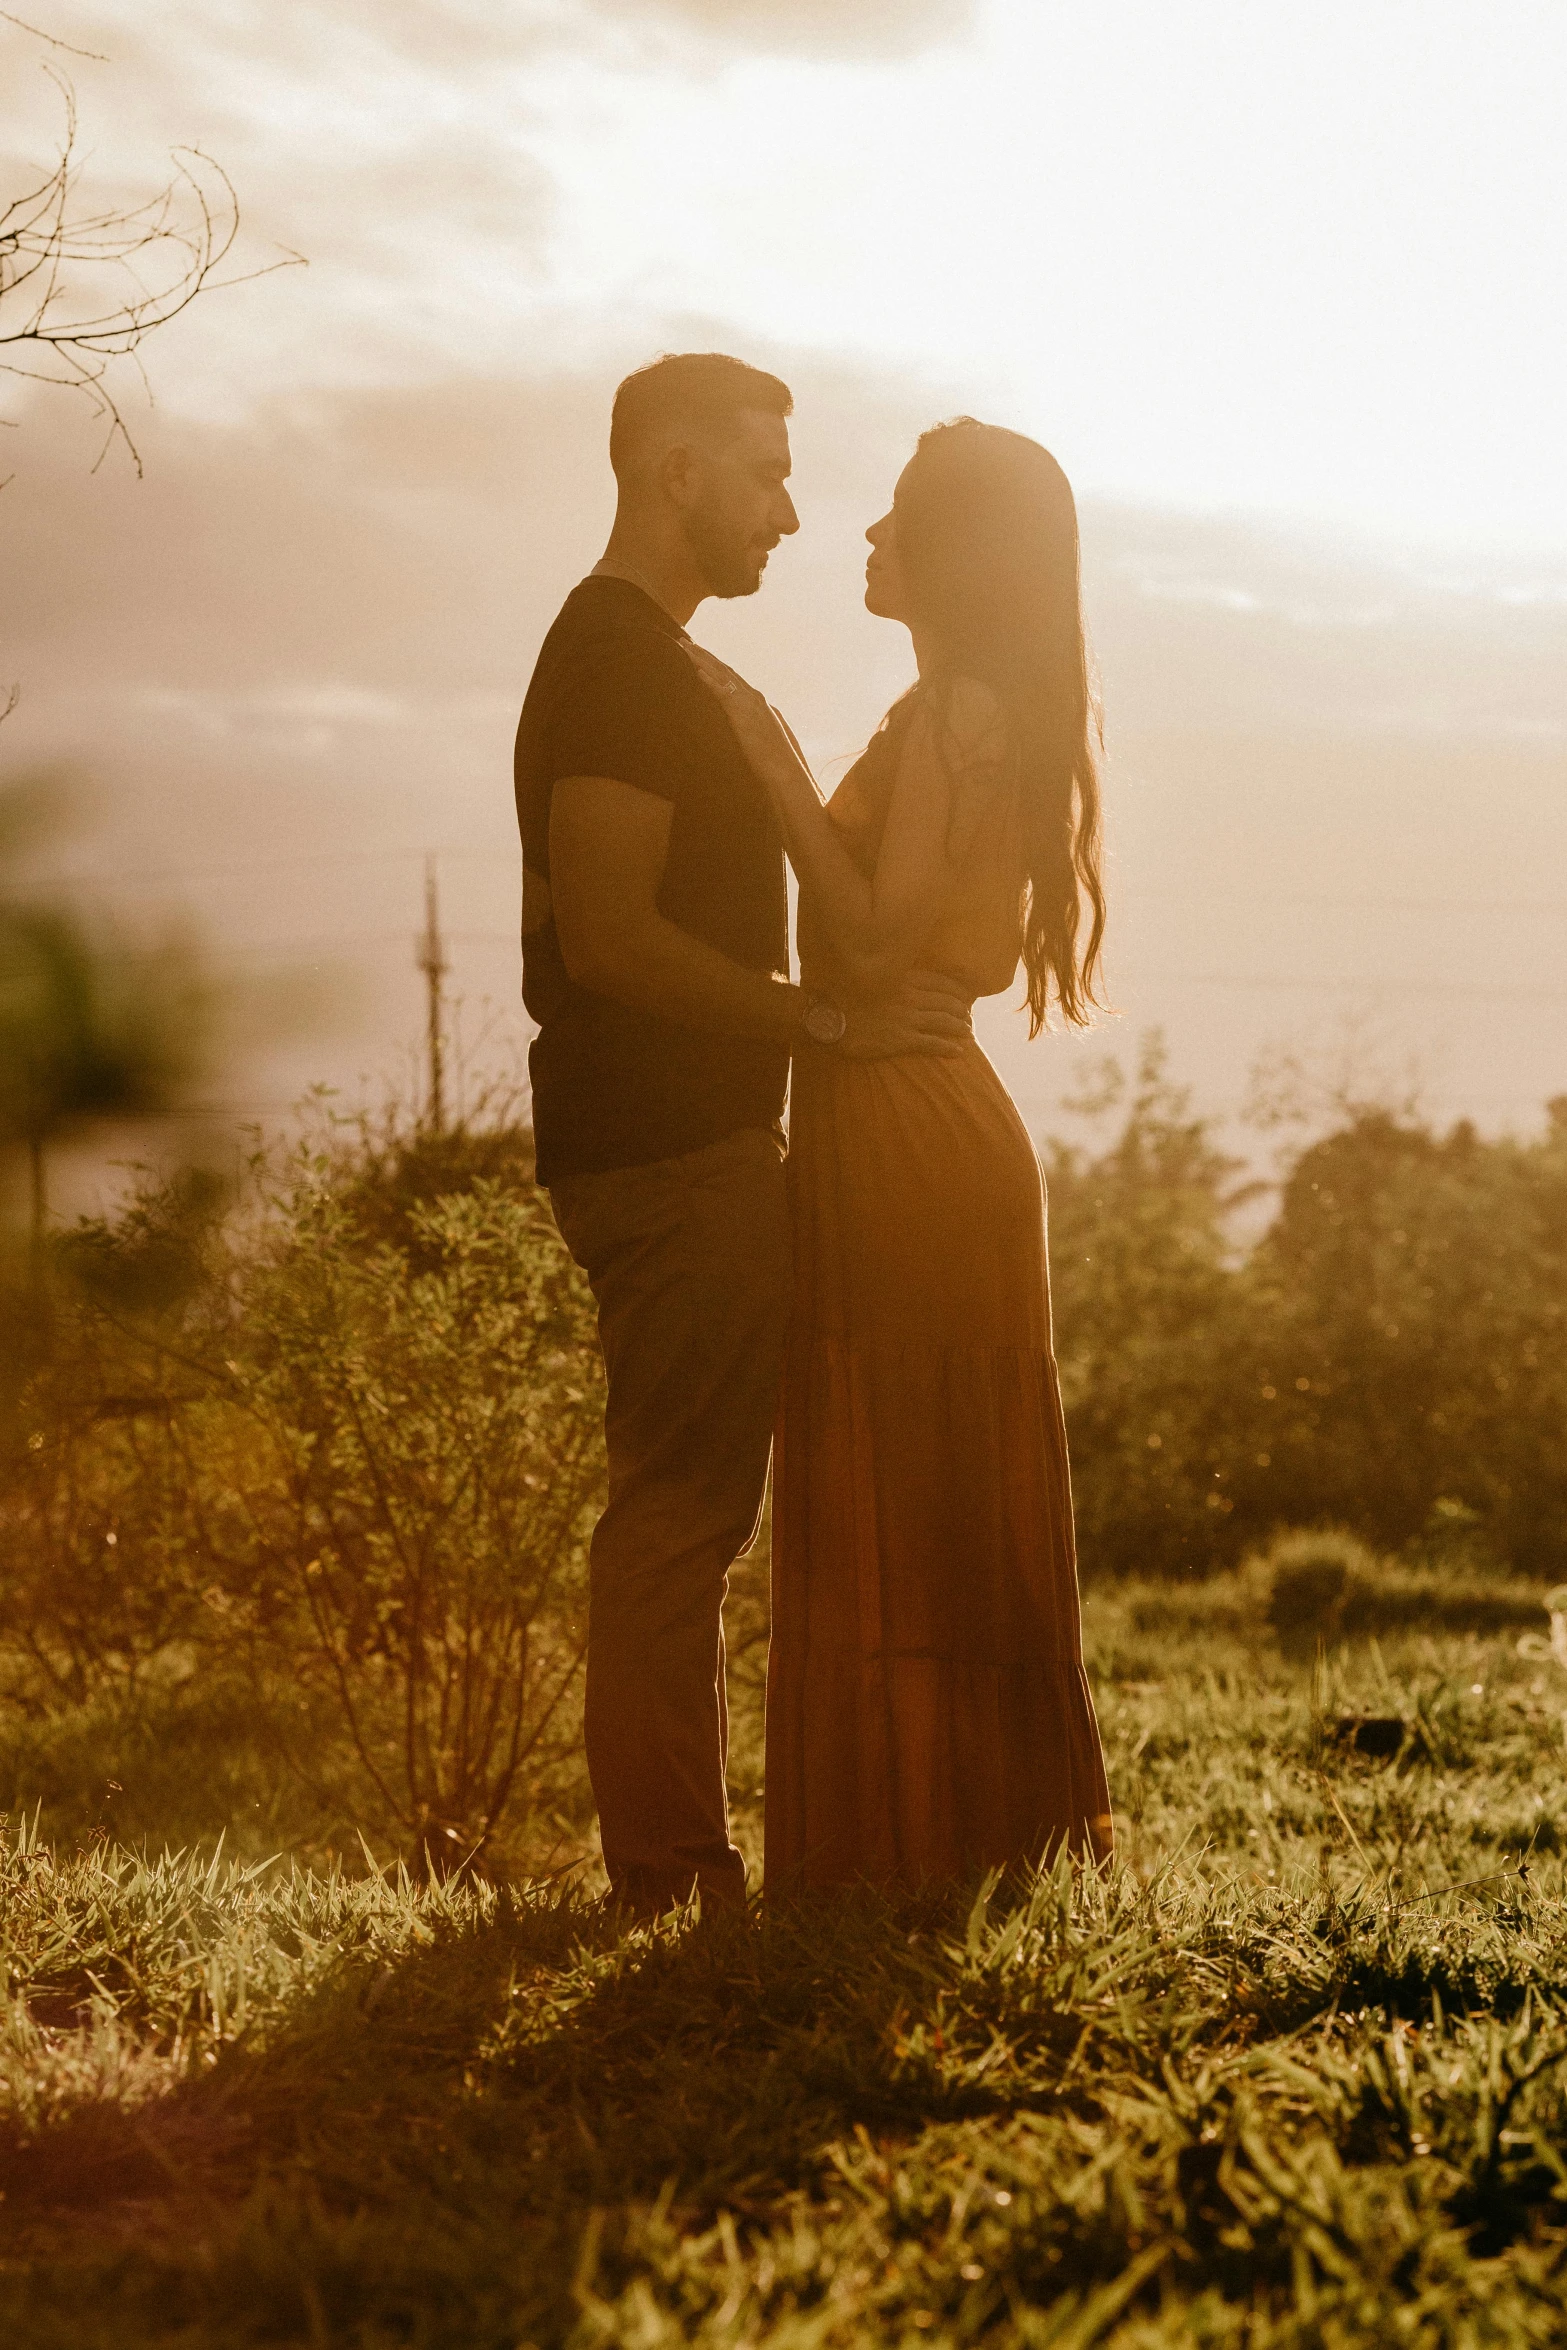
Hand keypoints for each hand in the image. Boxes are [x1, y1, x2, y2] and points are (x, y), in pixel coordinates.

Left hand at [686, 645, 799, 784]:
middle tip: (685, 642)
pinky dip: (710, 681)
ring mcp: (749, 703)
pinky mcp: (743, 715)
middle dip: (704, 654)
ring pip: (721, 675)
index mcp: (757, 701)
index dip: (715, 664)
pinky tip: (697, 671)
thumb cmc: (774, 761)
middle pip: (724, 670)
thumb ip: (749, 726)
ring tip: (685, 647)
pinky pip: (723, 693)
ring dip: (701, 660)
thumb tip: (739, 726)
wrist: (786, 772)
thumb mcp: (759, 738)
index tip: (699, 653)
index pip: (732, 677)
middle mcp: (753, 697)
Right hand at [837, 968, 973, 1061]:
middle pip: (947, 1002)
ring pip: (944, 1021)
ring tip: (968, 1034)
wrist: (828, 1018)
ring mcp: (906, 1018)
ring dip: (961, 1028)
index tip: (966, 998)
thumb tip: (902, 979)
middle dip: (963, 1011)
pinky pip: (932, 1043)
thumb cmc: (845, 998)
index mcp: (903, 979)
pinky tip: (958, 1052)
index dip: (958, 992)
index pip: (942, 983)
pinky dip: (949, 1047)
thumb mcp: (871, 978)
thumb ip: (891, 977)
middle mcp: (909, 997)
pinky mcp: (901, 1040)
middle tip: (969, 1019)